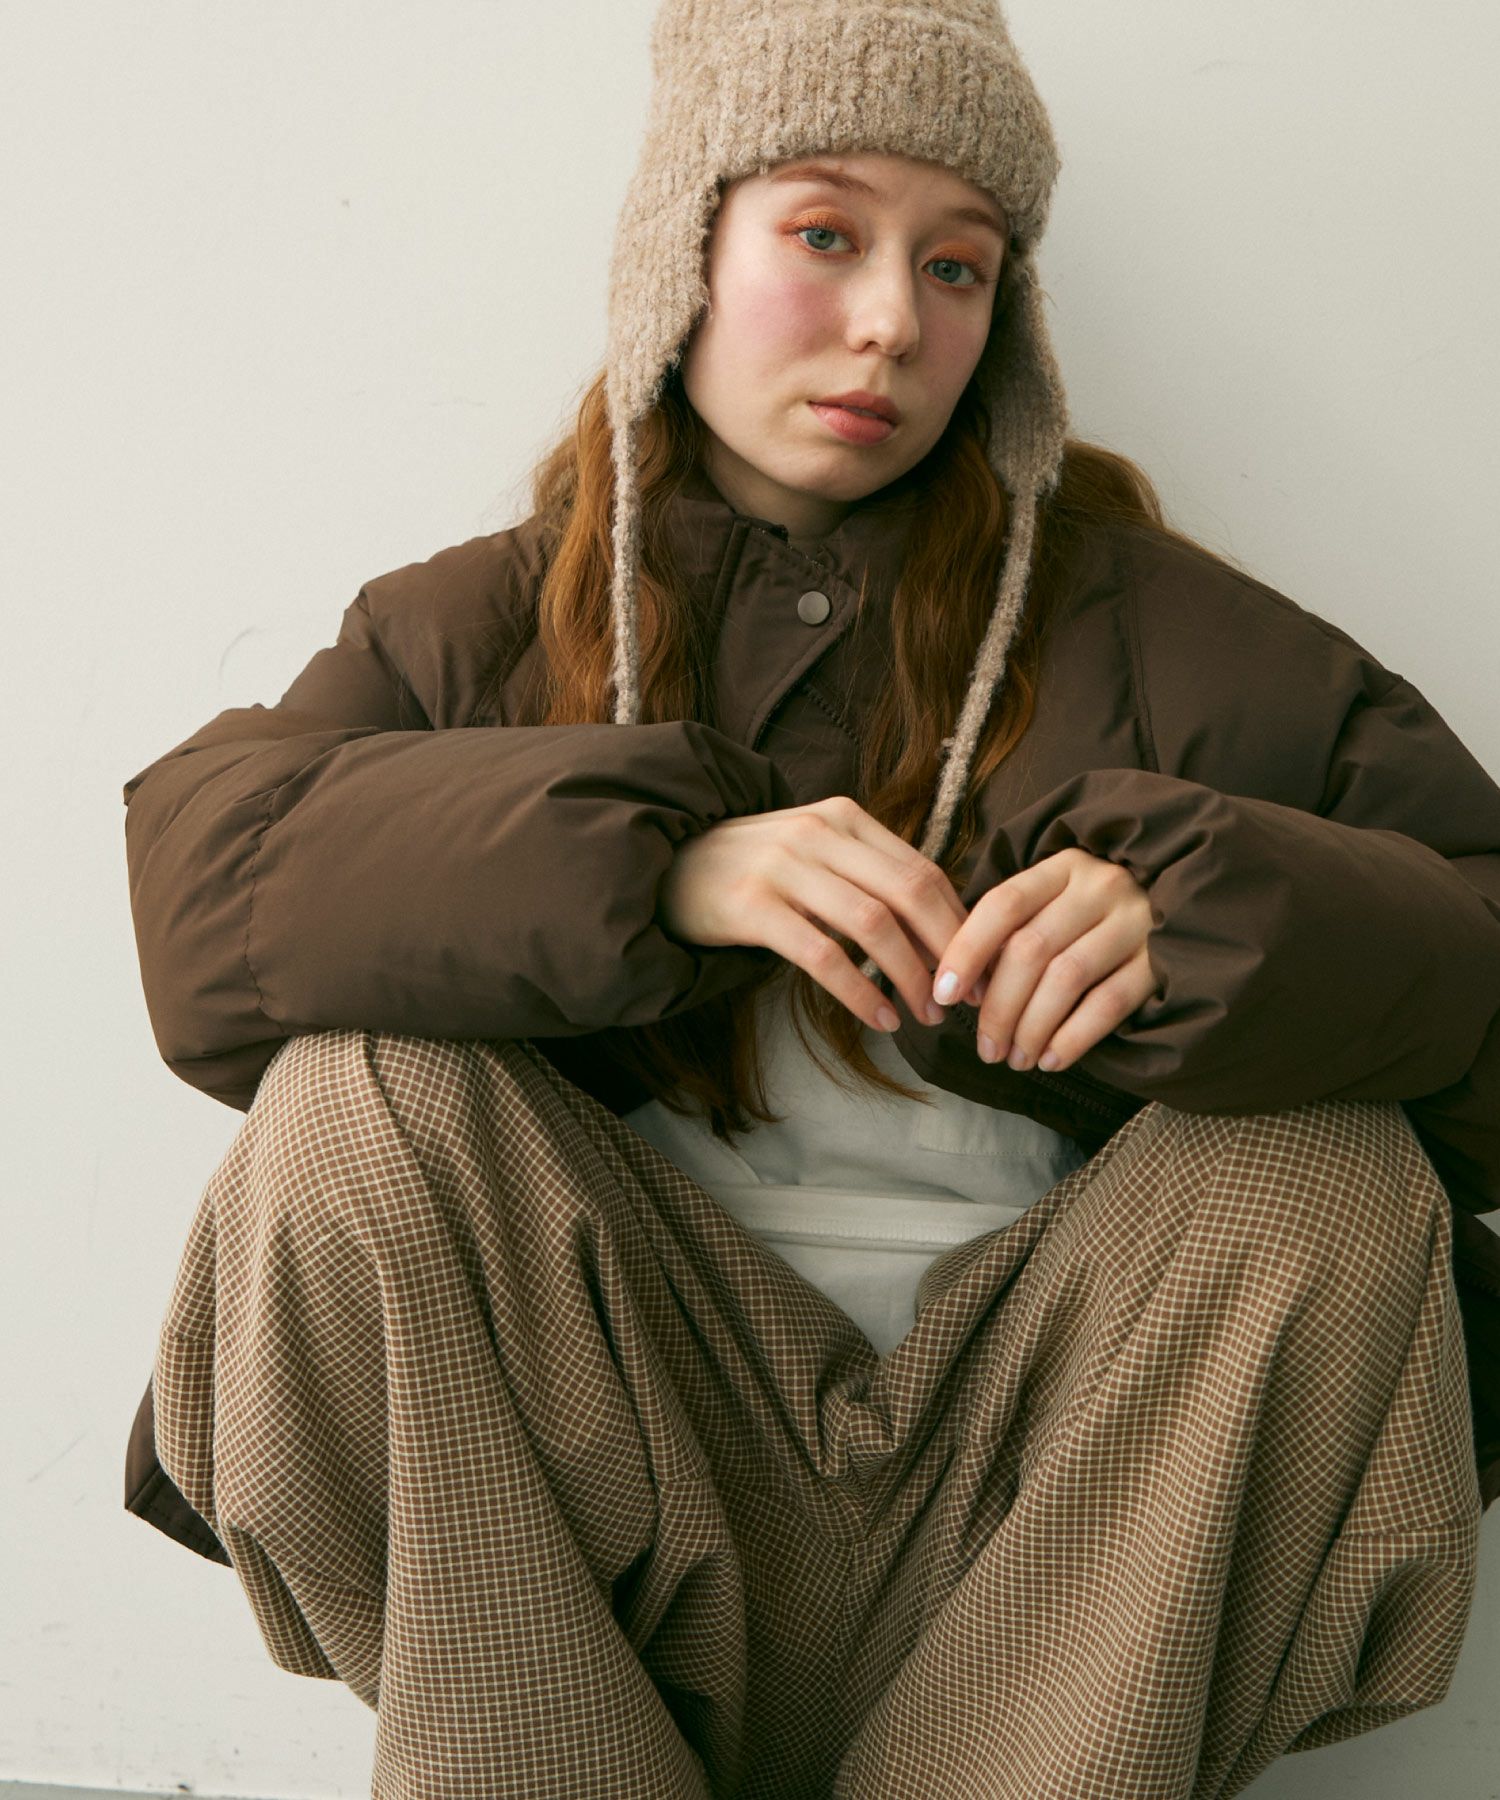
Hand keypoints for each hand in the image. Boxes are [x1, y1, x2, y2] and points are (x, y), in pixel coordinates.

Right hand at [657, 795, 981, 1033]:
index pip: (922, 870)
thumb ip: (866, 873)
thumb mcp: (813, 850)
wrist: (664, 866)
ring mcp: (783, 866)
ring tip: (925, 1014)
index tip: (979, 969)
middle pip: (910, 892)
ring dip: (910, 976)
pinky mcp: (752, 906)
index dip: (959, 923)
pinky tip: (879, 1017)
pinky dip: (860, 991)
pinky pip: (823, 955)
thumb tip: (938, 928)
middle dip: (948, 950)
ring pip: (873, 924)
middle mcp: (818, 832)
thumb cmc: (751, 868)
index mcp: (843, 816)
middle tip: (965, 998)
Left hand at [930, 847, 1159, 1071]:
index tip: (943, 993)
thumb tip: (957, 981)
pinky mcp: (1162, 959)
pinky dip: (1073, 1037)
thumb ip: (1015, 926)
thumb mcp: (1059, 898)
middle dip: (998, 1007)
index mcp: (1064, 867)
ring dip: (1031, 1027)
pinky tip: (1051, 1059)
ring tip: (1014, 1059)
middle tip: (985, 1047)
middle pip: (1030, 949)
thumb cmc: (1100, 912)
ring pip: (1066, 979)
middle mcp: (1099, 887)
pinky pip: (1108, 1003)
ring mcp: (1135, 921)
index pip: (1003, 905)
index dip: (967, 950)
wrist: (1198, 902)